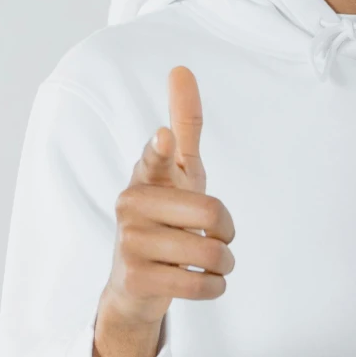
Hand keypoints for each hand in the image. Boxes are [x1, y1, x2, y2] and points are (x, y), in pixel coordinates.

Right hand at [94, 66, 236, 356]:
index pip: (155, 157)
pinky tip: (202, 283)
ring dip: (224, 264)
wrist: (133, 285)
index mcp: (144, 177)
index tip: (165, 138)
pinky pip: (200, 285)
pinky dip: (215, 288)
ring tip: (210, 264)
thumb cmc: (164, 218)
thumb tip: (181, 68)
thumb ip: (185, 125)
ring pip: (210, 254)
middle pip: (210, 214)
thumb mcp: (179, 173)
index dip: (161, 148)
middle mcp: (130, 205)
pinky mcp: (135, 280)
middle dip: (227, 233)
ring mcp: (128, 243)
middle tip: (217, 239)